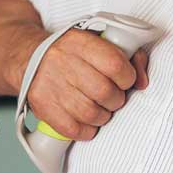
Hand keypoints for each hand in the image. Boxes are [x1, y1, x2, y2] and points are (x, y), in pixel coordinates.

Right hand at [24, 29, 149, 140]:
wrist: (29, 58)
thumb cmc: (72, 53)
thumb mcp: (97, 43)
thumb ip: (128, 57)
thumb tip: (142, 82)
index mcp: (79, 42)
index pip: (114, 64)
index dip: (127, 77)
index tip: (125, 80)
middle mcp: (62, 61)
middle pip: (104, 92)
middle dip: (116, 99)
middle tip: (113, 98)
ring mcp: (50, 85)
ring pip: (90, 113)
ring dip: (102, 116)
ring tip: (99, 108)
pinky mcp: (42, 106)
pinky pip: (73, 129)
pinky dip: (86, 130)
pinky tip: (86, 120)